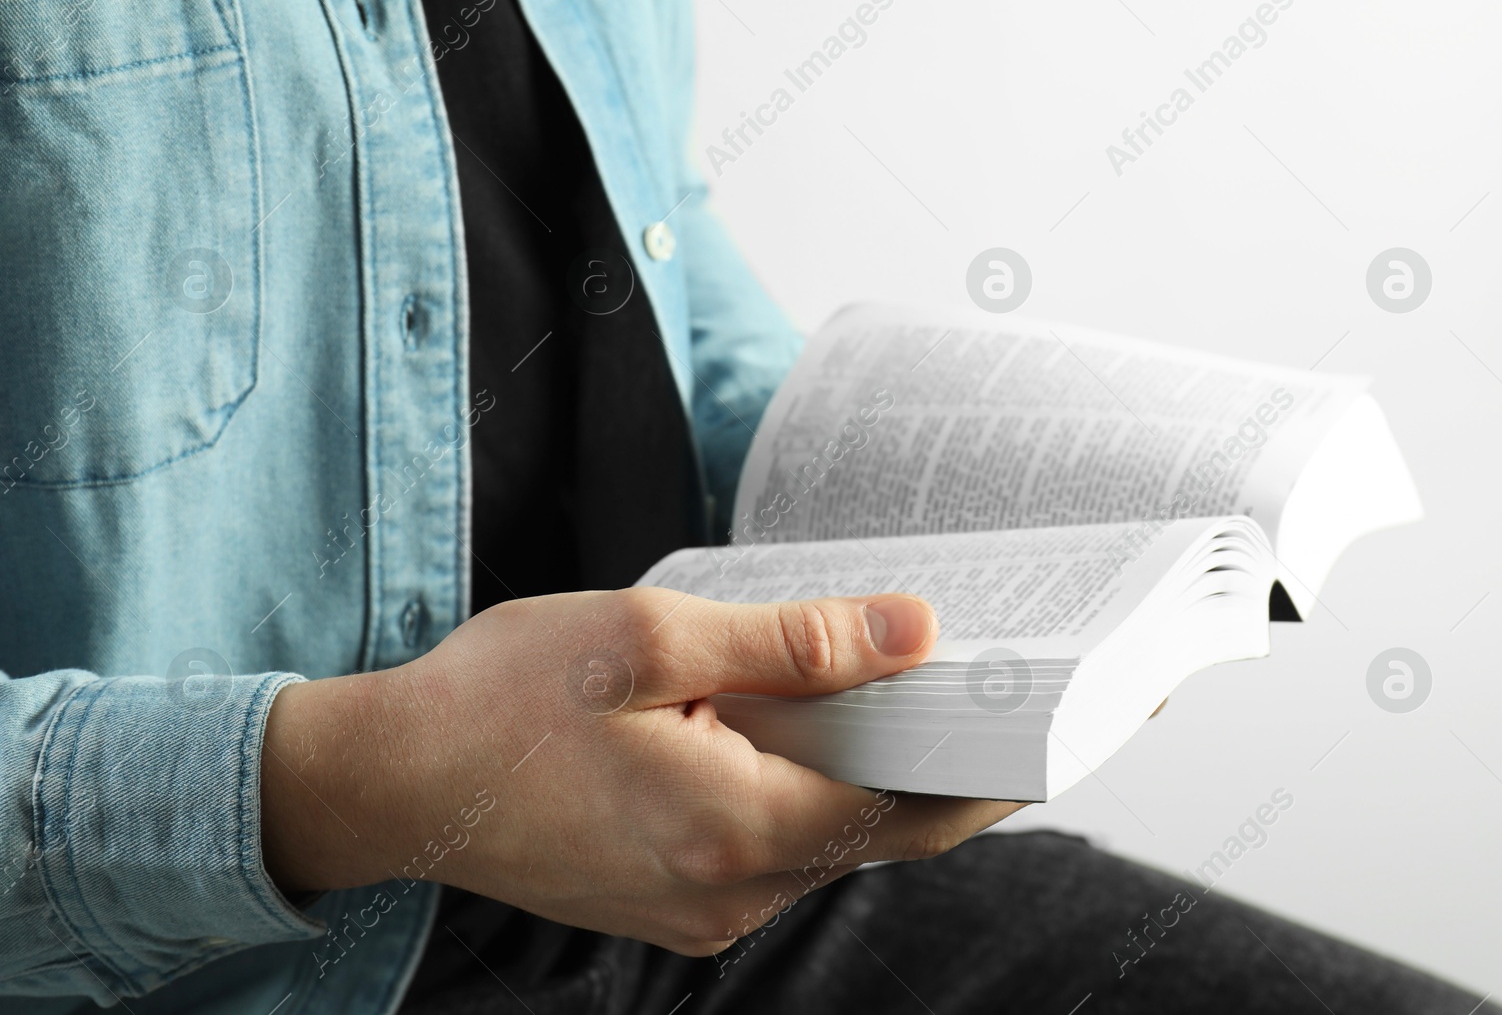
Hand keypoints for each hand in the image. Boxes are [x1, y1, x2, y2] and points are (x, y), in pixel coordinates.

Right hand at [261, 588, 1023, 954]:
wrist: (391, 781)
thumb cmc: (501, 699)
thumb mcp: (650, 636)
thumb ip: (793, 641)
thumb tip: (913, 631)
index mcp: (737, 826)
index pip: (916, 806)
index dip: (1001, 762)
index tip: (1073, 717)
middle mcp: (732, 890)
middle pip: (888, 829)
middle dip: (963, 768)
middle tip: (1023, 699)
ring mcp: (704, 907)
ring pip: (833, 839)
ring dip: (883, 773)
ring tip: (925, 693)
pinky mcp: (677, 898)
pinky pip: (781, 847)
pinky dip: (819, 791)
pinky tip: (819, 730)